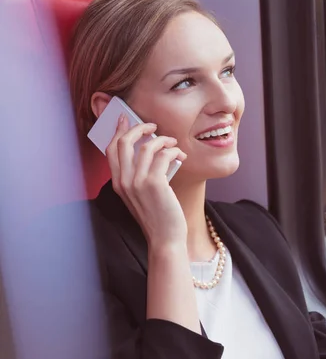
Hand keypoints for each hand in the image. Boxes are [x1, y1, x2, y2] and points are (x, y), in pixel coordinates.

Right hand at [106, 114, 187, 247]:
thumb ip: (140, 175)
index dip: (118, 131)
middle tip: (153, 126)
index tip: (125, 119)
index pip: (111, 150)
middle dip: (138, 128)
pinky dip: (174, 151)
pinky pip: (163, 156)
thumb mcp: (142, 195)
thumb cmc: (158, 216)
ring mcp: (138, 183)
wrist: (165, 239)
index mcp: (118, 183)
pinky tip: (181, 155)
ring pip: (146, 147)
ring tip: (173, 144)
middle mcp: (124, 182)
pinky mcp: (155, 184)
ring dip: (163, 140)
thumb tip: (150, 149)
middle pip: (124, 142)